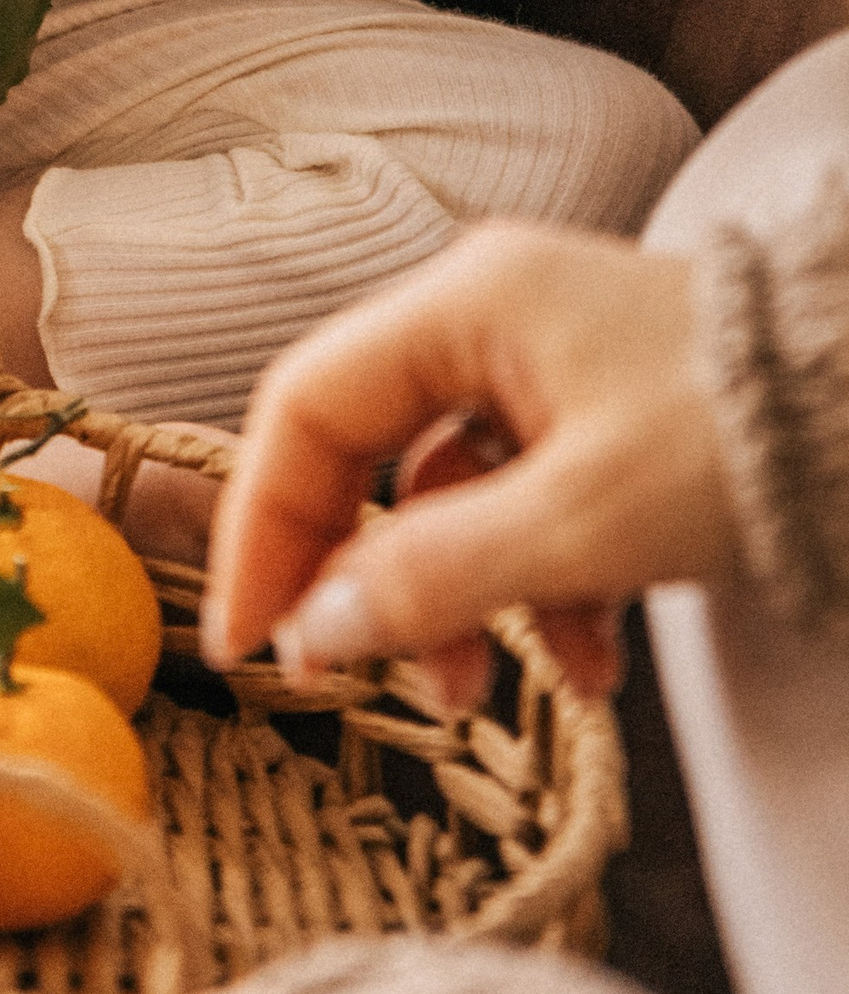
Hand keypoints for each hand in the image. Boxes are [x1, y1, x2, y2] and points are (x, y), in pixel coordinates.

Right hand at [200, 223, 737, 709]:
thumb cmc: (742, 440)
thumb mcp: (582, 524)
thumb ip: (433, 575)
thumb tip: (314, 629)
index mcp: (464, 300)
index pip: (304, 406)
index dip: (263, 526)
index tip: (252, 639)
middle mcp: (489, 312)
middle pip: (371, 452)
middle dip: (377, 578)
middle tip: (373, 680)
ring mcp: (548, 358)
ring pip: (448, 491)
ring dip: (464, 599)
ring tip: (501, 693)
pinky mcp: (603, 412)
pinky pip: (526, 501)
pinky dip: (540, 584)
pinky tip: (594, 659)